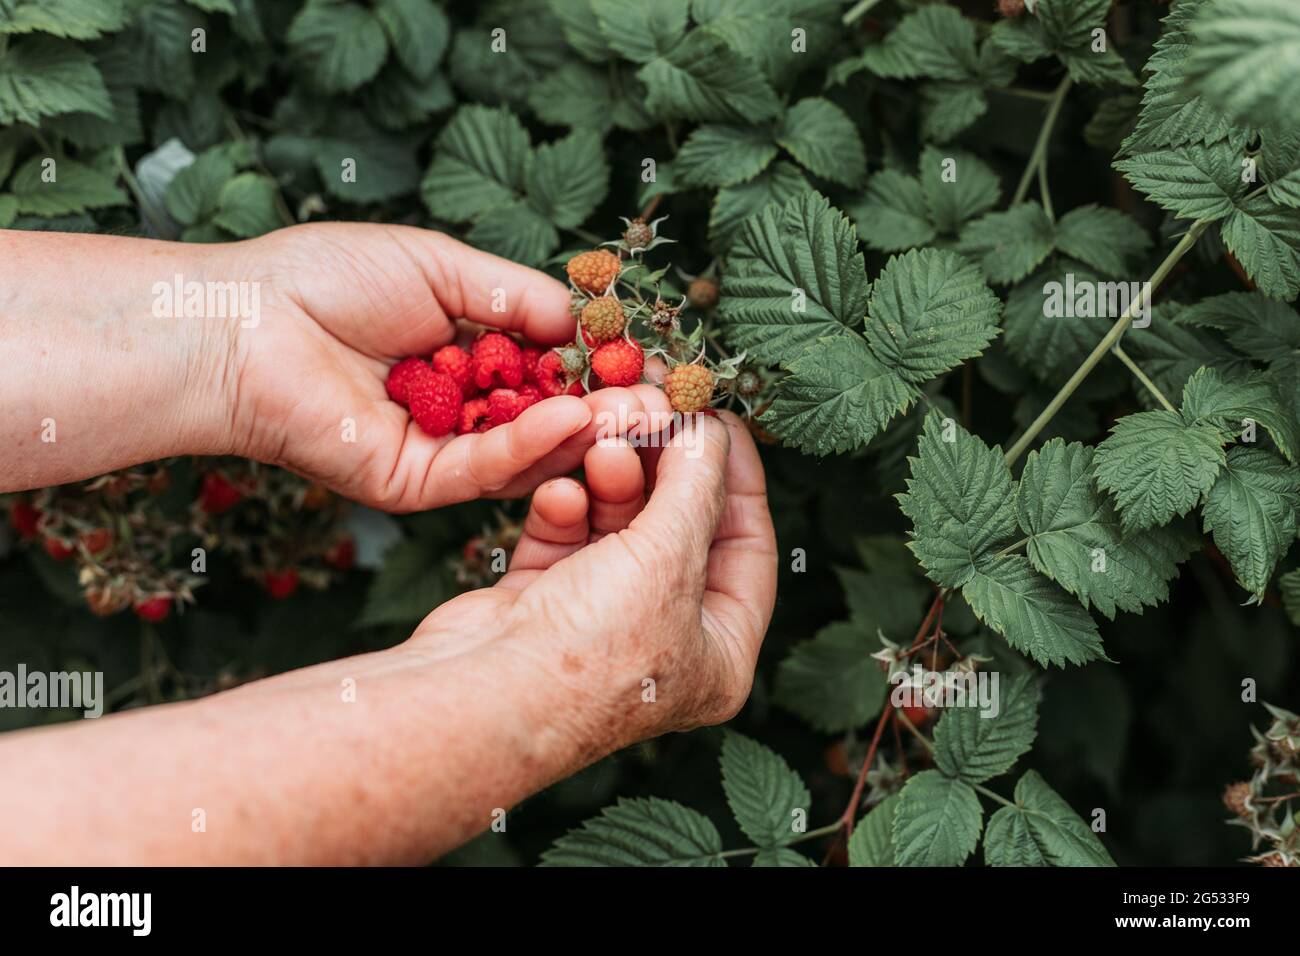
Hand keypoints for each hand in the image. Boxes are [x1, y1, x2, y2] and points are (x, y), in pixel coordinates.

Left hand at [213, 223, 669, 510]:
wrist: (243, 321)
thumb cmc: (326, 279)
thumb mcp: (443, 268)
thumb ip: (519, 298)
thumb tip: (587, 321)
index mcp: (466, 356)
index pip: (550, 369)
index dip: (600, 367)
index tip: (651, 362)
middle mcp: (461, 409)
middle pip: (551, 419)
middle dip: (606, 409)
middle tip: (662, 402)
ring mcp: (441, 451)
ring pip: (530, 453)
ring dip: (583, 431)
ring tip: (633, 411)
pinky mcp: (417, 484)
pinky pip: (487, 470)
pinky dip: (533, 446)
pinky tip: (572, 418)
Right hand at [408, 412, 778, 751]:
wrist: (477, 697)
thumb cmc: (591, 650)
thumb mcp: (668, 559)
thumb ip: (695, 486)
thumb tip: (709, 430)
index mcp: (719, 653)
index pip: (748, 545)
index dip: (735, 476)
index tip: (716, 416)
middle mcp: (664, 640)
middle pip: (680, 529)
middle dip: (663, 469)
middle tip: (649, 414)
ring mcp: (601, 622)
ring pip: (619, 525)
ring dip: (611, 478)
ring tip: (603, 443)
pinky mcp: (541, 603)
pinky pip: (567, 538)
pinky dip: (565, 509)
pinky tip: (560, 491)